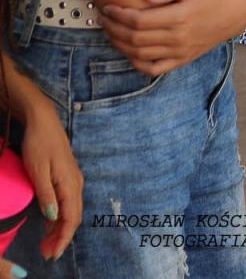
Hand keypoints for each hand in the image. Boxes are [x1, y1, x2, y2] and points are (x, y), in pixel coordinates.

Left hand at [16, 101, 80, 261]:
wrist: (43, 121)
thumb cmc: (39, 144)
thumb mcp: (38, 171)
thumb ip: (47, 195)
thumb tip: (54, 217)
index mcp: (70, 184)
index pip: (71, 218)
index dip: (63, 238)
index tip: (53, 254)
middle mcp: (76, 184)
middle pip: (74, 217)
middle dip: (62, 238)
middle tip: (47, 254)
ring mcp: (74, 180)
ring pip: (71, 211)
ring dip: (61, 229)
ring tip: (47, 243)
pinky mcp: (68, 177)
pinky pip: (68, 203)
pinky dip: (61, 217)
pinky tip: (50, 222)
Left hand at [99, 0, 245, 75]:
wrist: (232, 15)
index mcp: (180, 17)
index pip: (139, 20)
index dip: (118, 15)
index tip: (108, 7)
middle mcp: (179, 37)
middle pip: (135, 38)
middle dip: (113, 28)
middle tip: (103, 18)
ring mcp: (180, 51)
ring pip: (139, 54)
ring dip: (119, 44)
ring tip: (110, 32)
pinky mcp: (181, 60)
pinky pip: (153, 68)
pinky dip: (135, 62)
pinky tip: (127, 50)